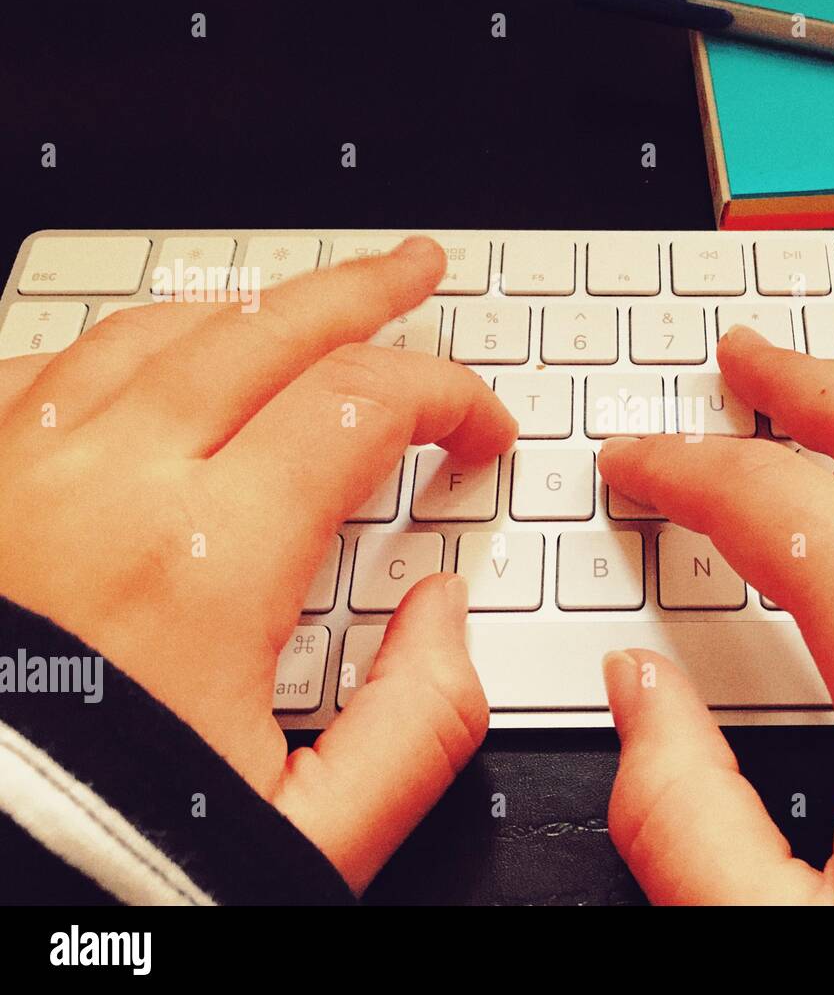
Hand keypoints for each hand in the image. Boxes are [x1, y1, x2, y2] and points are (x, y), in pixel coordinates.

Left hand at [0, 238, 516, 892]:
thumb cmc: (95, 868)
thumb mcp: (307, 837)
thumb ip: (417, 723)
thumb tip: (445, 613)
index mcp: (205, 566)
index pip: (365, 405)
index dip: (449, 395)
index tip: (480, 431)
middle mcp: (103, 492)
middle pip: (264, 330)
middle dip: (362, 290)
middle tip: (414, 271)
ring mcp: (16, 480)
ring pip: (152, 332)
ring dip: (247, 308)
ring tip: (299, 309)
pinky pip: (44, 371)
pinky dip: (122, 351)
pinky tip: (153, 363)